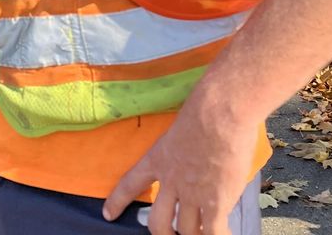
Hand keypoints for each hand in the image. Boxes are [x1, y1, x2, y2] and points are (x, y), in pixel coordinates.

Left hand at [103, 88, 256, 234]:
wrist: (220, 113)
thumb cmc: (204, 109)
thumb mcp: (179, 126)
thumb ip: (180, 144)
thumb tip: (195, 149)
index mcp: (158, 159)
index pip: (130, 184)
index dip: (117, 202)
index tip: (108, 214)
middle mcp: (172, 181)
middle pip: (157, 222)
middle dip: (163, 233)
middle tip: (170, 233)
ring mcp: (193, 194)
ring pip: (186, 230)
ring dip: (194, 233)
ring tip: (202, 231)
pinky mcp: (216, 202)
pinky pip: (214, 232)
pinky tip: (223, 233)